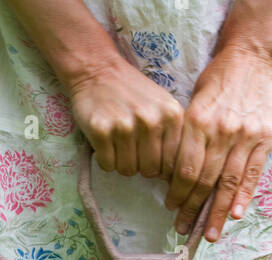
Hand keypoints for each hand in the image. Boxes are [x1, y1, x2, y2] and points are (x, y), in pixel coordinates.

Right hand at [67, 58, 184, 180]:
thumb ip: (173, 136)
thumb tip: (174, 176)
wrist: (97, 70)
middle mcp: (151, 120)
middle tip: (131, 148)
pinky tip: (105, 141)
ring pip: (127, 170)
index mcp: (172, 115)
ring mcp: (125, 125)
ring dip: (121, 162)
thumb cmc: (133, 94)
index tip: (149, 155)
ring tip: (118, 142)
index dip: (159, 165)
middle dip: (139, 166)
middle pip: (149, 171)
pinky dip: (104, 159)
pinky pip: (107, 165)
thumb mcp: (163, 107)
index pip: (171, 164)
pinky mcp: (101, 130)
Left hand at [165, 45, 271, 241]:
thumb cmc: (217, 81)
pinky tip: (236, 214)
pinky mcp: (264, 137)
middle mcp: (221, 130)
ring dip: (218, 212)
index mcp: (198, 121)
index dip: (177, 193)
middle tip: (184, 229)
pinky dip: (244, 195)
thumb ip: (187, 138)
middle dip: (194, 209)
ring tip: (210, 234)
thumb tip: (175, 177)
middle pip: (205, 180)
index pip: (185, 169)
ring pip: (228, 182)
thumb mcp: (192, 103)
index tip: (171, 208)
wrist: (251, 57)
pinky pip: (252, 172)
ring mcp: (245, 135)